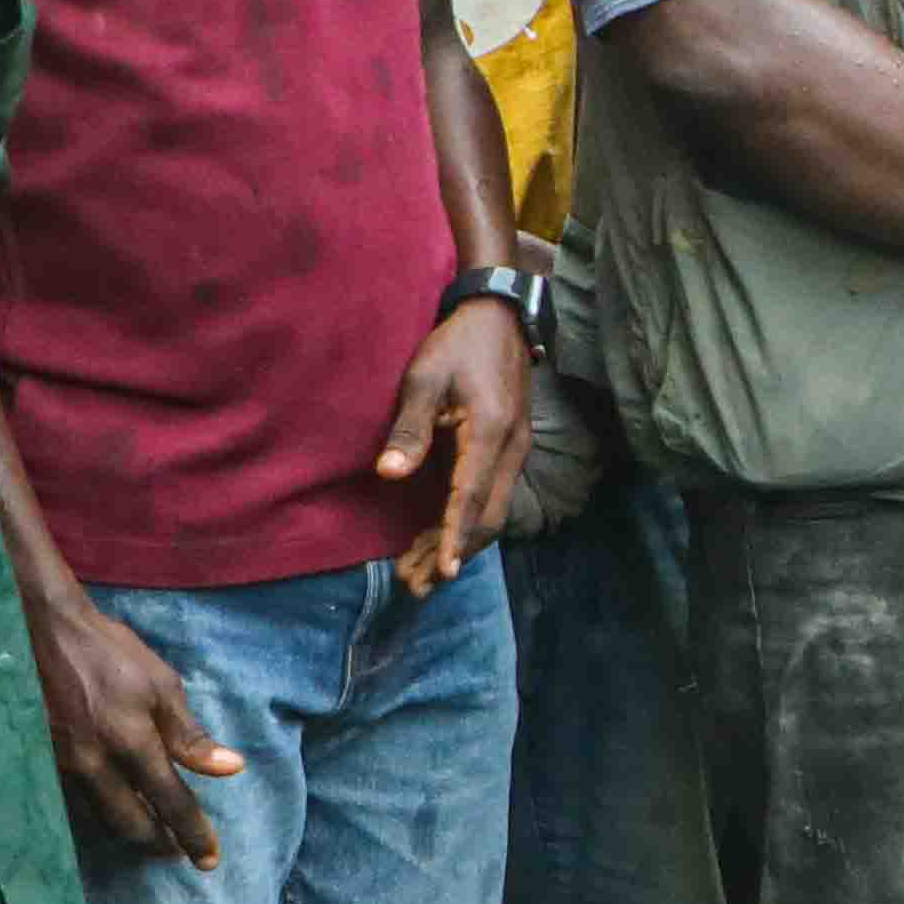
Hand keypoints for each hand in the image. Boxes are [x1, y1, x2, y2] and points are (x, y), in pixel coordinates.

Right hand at [25, 584, 241, 863]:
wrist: (42, 631)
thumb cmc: (108, 654)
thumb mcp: (161, 686)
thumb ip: (190, 735)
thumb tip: (230, 769)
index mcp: (131, 745)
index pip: (171, 803)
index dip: (192, 834)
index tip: (208, 859)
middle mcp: (95, 766)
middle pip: (131, 824)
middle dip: (158, 843)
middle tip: (178, 851)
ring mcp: (63, 766)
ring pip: (100, 817)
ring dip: (129, 832)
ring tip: (152, 835)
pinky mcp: (43, 760)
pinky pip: (76, 801)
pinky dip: (99, 813)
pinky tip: (112, 808)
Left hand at [383, 293, 533, 588]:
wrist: (500, 318)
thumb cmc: (457, 345)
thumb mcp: (423, 380)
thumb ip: (409, 430)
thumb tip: (388, 476)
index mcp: (489, 432)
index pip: (471, 496)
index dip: (455, 536)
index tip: (443, 572)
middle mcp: (510, 450)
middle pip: (489, 518)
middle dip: (454, 554)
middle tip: (415, 584)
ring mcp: (515, 453)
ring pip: (493, 514)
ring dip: (458, 545)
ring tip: (420, 573)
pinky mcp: (509, 452)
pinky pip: (491, 499)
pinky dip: (465, 525)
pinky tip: (438, 540)